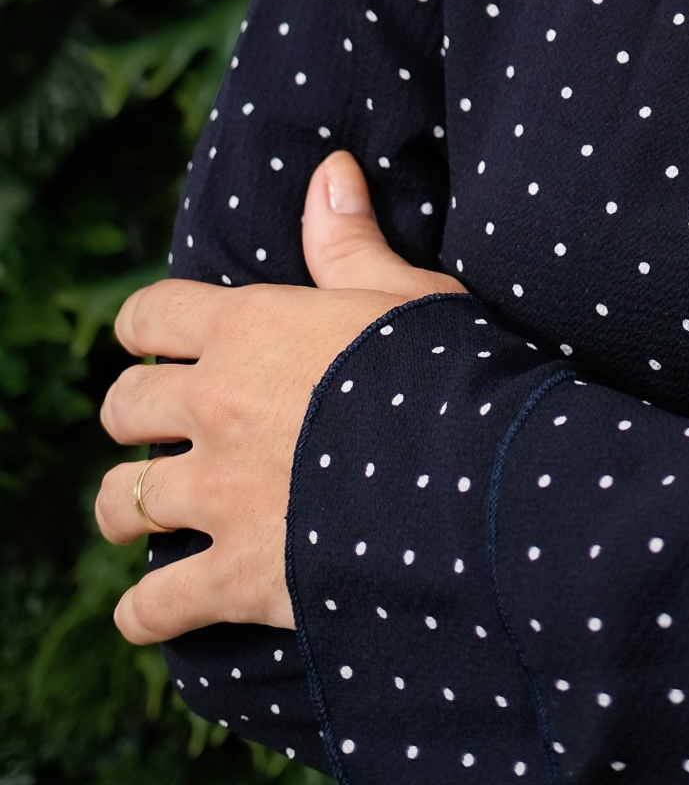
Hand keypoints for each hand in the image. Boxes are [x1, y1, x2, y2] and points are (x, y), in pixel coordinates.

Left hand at [95, 152, 462, 642]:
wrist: (474, 479)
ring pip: (119, 503)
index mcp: (249, 332)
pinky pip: (152, 606)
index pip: (150, 316)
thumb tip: (329, 171)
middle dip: (134, 418)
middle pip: (123, 406)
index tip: (157, 344)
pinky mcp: (235, 576)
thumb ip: (350, 242)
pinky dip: (143, 614)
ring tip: (138, 519)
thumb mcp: (406, 295)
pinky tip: (150, 612)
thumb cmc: (449, 374)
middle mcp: (216, 408)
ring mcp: (219, 495)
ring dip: (123, 509)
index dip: (147, 329)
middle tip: (159, 432)